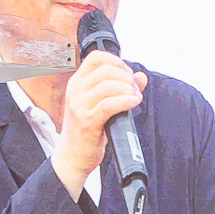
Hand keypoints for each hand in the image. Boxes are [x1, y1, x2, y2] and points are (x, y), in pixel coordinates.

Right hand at [52, 49, 146, 197]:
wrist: (73, 156)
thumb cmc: (87, 130)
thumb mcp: (101, 104)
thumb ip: (121, 88)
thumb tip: (141, 76)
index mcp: (77, 83)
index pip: (96, 58)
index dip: (117, 62)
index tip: (128, 74)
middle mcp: (75, 91)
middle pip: (107, 70)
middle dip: (127, 78)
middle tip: (135, 90)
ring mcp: (79, 105)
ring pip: (109, 85)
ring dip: (129, 90)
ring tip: (135, 99)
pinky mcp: (87, 121)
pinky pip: (109, 104)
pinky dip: (126, 101)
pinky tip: (133, 103)